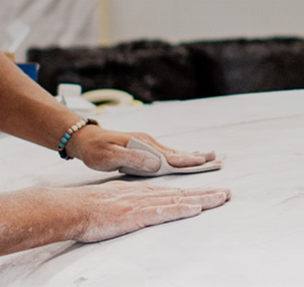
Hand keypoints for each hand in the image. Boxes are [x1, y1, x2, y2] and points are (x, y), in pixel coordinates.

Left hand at [66, 125, 215, 173]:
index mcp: (143, 145)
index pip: (170, 155)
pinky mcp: (144, 149)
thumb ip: (133, 160)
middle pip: (178, 152)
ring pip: (174, 153)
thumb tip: (156, 164)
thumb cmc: (96, 150)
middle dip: (198, 156)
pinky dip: (180, 156)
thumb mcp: (111, 156)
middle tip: (218, 158)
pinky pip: (166, 154)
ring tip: (210, 157)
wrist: (86, 139)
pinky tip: (186, 158)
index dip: (188, 160)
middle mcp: (149, 143)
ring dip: (192, 156)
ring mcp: (147, 144)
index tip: (205, 161)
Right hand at [72, 180, 229, 242]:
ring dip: (201, 199)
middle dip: (206, 193)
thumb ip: (134, 203)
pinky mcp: (136, 214)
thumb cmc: (92, 208)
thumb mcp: (118, 202)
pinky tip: (194, 208)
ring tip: (221, 197)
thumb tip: (146, 208)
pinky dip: (180, 209)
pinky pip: (162, 211)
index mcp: (142, 193)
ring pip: (177, 199)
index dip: (194, 192)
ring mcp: (142, 203)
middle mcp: (146, 194)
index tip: (212, 192)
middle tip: (227, 193)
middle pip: (181, 193)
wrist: (75, 208)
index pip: (174, 192)